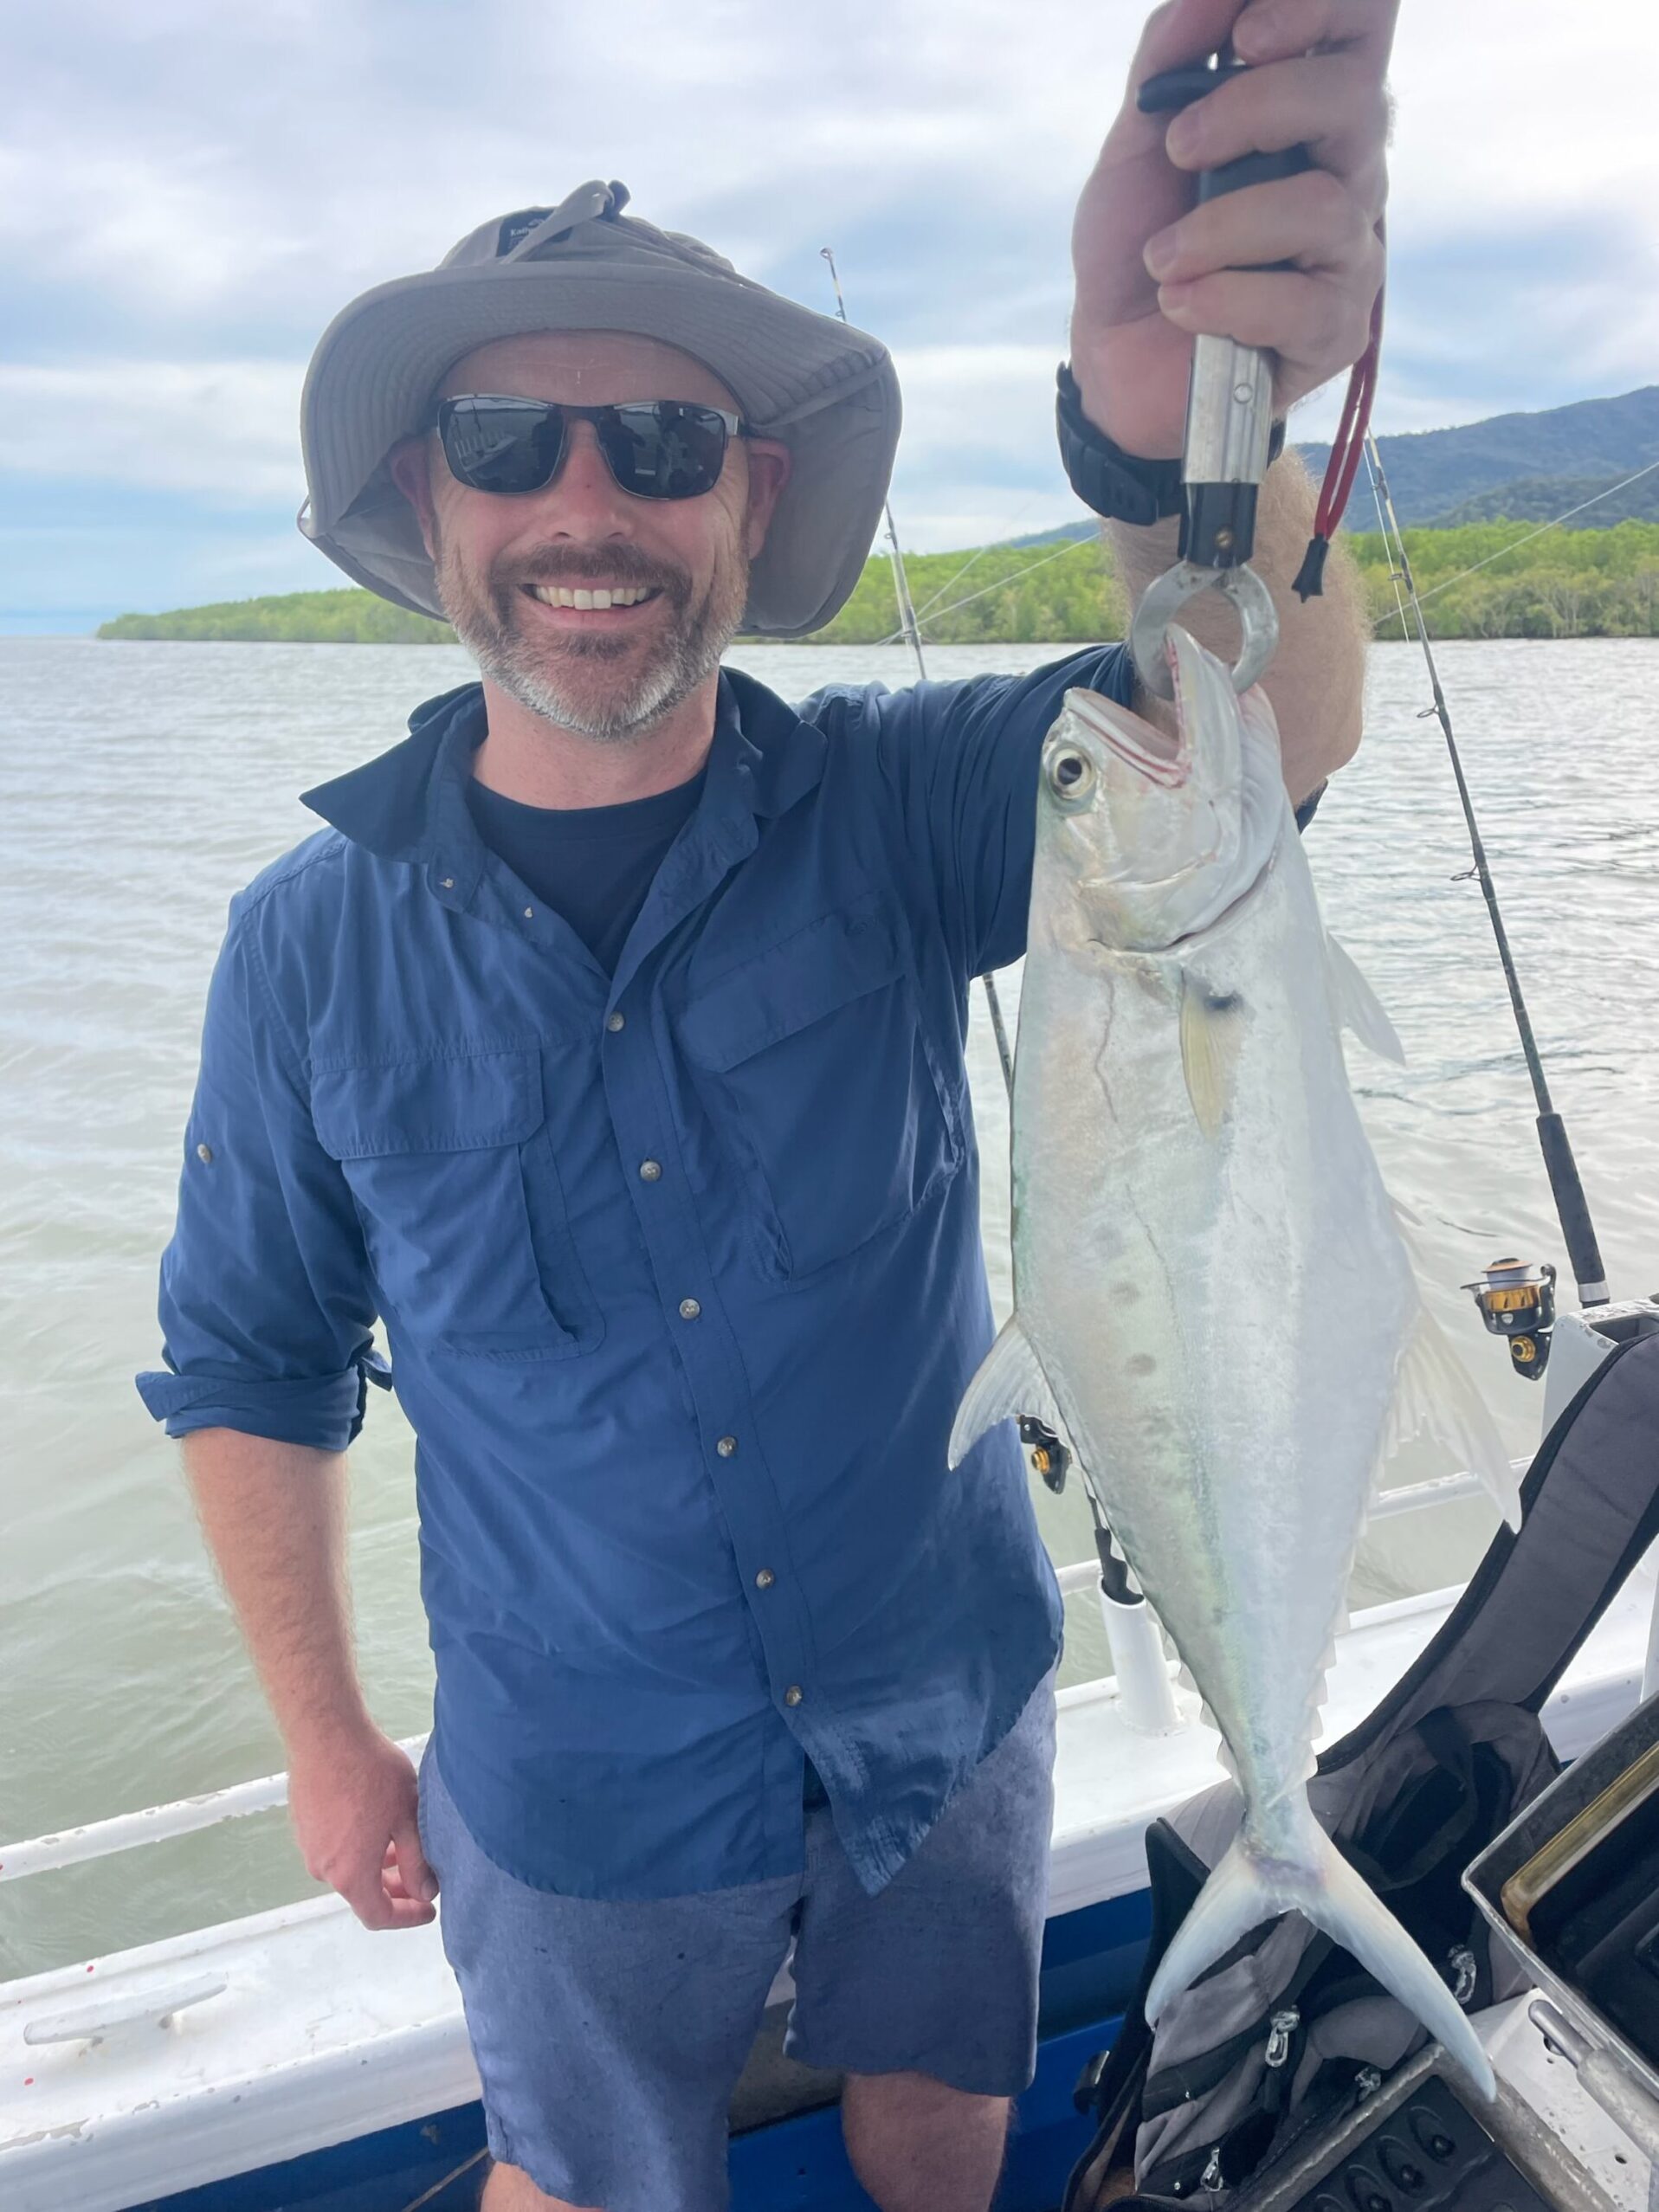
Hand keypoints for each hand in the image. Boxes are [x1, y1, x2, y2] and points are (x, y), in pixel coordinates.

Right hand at [288, 1726, 438, 1929]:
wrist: (327, 1735)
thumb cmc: (371, 1774)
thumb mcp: (407, 1818)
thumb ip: (417, 1861)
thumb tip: (425, 1891)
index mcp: (349, 1873)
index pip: (377, 1915)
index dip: (406, 1917)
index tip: (428, 1909)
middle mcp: (323, 1868)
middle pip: (362, 1893)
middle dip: (395, 1890)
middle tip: (422, 1878)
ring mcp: (309, 1846)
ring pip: (349, 1868)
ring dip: (377, 1865)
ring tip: (403, 1845)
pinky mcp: (303, 1825)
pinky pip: (335, 1849)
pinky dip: (359, 1848)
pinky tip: (378, 1825)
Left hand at [1070, 0, 1394, 456]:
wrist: (1115, 358)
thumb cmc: (1139, 243)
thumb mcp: (1138, 142)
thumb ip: (1170, 61)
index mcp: (1309, 107)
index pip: (1361, 25)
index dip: (1323, 7)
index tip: (1246, 31)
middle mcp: (1347, 169)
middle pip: (1355, 99)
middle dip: (1255, 109)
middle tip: (1181, 145)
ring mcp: (1350, 251)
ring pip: (1323, 205)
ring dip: (1221, 227)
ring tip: (1163, 258)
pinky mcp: (1336, 329)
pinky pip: (1298, 301)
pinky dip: (1221, 299)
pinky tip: (1180, 304)